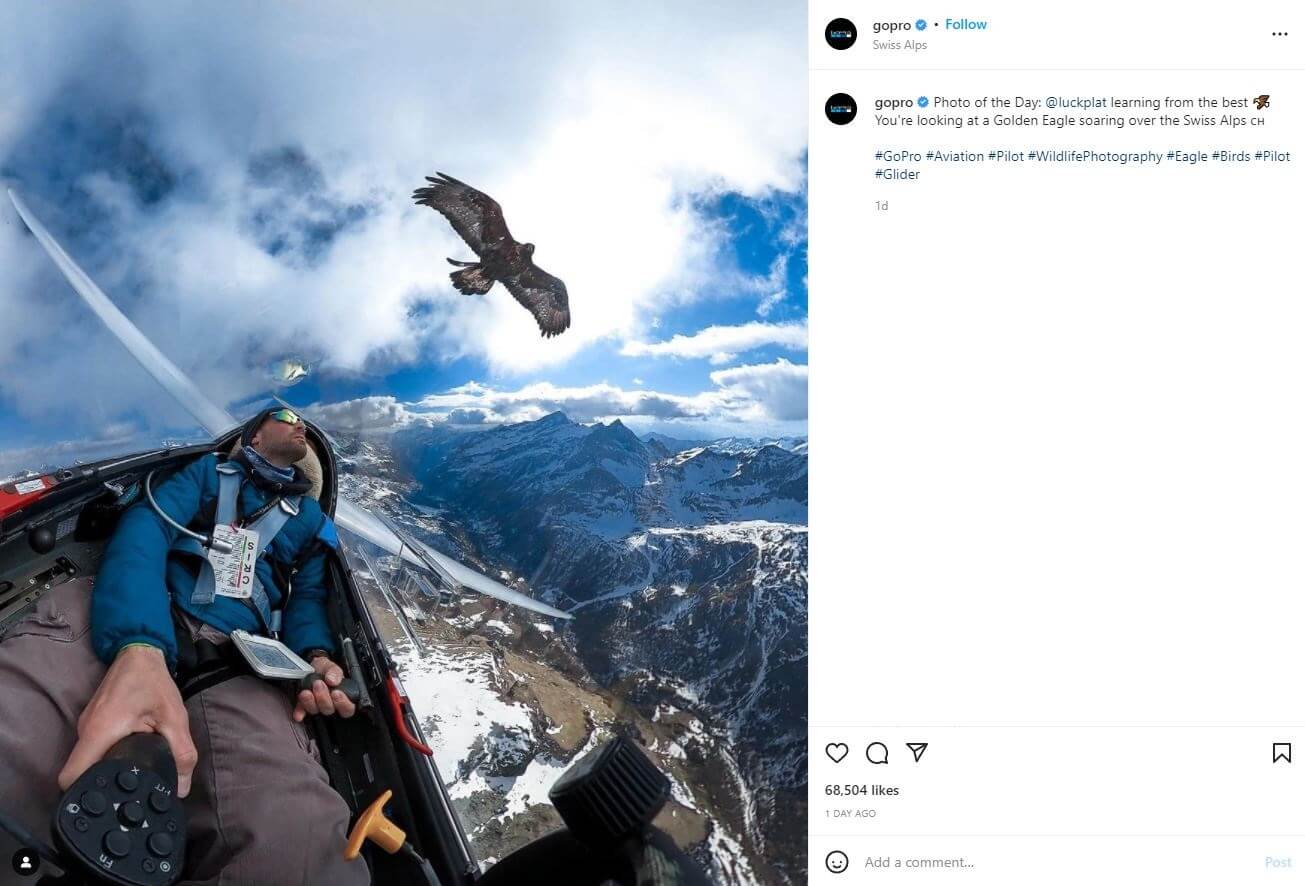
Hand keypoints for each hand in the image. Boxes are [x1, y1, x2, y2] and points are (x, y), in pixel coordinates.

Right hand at [59, 645, 198, 797]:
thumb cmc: (154, 683)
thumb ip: (180, 754)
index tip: (107, 804)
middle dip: (102, 786)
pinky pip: (95, 749)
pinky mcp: (92, 724)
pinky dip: (109, 757)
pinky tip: (129, 760)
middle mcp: (86, 732)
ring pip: (89, 762)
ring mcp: (86, 727)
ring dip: (108, 770)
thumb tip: (180, 788)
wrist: (140, 654)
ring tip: (131, 779)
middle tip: (127, 796)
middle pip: (81, 773)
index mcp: (100, 732)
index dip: (85, 794)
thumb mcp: (174, 719)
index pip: (72, 776)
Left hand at [293, 656, 356, 721]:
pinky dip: (300, 711)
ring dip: (310, 701)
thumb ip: (335, 672)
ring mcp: (317, 706)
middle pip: (329, 709)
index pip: (348, 708)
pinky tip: (298, 713)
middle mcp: (330, 704)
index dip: (343, 703)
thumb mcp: (331, 666)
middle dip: (323, 697)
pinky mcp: (304, 706)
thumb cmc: (324, 669)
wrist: (310, 667)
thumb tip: (333, 680)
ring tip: (307, 691)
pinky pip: (302, 711)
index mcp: (342, 697)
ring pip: (315, 710)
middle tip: (318, 684)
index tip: (336, 693)